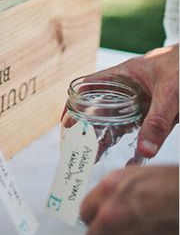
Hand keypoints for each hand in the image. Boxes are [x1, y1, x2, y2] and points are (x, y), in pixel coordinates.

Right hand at [79, 43, 178, 157]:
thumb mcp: (170, 93)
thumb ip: (158, 121)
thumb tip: (144, 150)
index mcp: (123, 75)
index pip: (90, 86)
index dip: (75, 102)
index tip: (66, 122)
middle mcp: (128, 89)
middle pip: (101, 109)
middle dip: (88, 128)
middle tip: (78, 148)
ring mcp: (142, 102)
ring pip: (118, 122)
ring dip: (107, 138)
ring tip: (94, 157)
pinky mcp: (157, 115)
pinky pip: (141, 131)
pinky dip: (134, 145)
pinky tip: (129, 159)